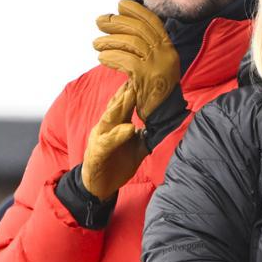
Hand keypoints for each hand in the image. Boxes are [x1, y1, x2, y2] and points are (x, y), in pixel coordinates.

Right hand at [81, 81, 148, 200]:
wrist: (97, 186)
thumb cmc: (116, 164)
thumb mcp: (137, 149)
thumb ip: (147, 136)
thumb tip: (165, 126)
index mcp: (115, 125)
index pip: (125, 104)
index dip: (135, 91)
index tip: (147, 76)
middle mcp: (106, 128)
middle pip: (117, 106)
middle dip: (128, 91)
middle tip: (139, 74)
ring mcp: (100, 139)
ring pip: (110, 119)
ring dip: (120, 106)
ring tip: (131, 94)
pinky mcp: (97, 153)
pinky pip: (107, 142)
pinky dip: (117, 135)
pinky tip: (128, 129)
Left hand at [94, 0, 179, 118]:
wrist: (163, 115)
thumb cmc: (153, 89)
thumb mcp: (155, 64)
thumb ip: (146, 47)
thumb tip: (123, 27)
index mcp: (168, 48)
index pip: (153, 22)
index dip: (136, 11)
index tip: (120, 5)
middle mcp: (166, 54)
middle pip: (140, 29)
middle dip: (117, 22)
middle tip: (100, 21)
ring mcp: (158, 65)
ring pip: (131, 43)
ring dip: (109, 41)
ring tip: (96, 43)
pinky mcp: (147, 77)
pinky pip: (125, 60)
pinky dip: (111, 57)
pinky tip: (102, 57)